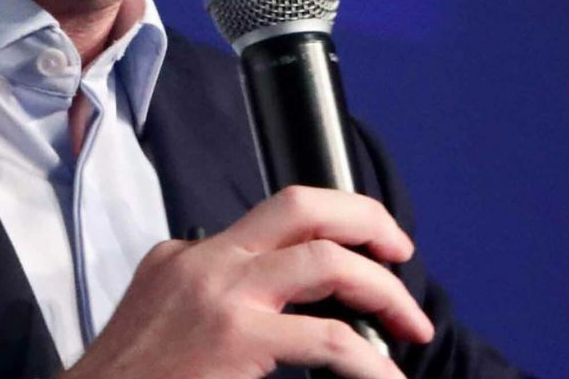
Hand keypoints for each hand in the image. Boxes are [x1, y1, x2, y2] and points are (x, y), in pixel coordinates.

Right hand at [61, 186, 433, 378]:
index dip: (333, 220)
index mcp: (187, 256)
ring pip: (326, 262)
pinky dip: (371, 361)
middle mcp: (205, 262)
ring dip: (383, 289)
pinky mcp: (236, 337)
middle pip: (303, 207)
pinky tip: (387, 378)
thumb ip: (203, 294)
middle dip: (367, 220)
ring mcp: (221, 296)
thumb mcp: (157, 312)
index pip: (275, 215)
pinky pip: (328, 339)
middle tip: (402, 254)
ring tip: (411, 324)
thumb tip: (267, 309)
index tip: (369, 246)